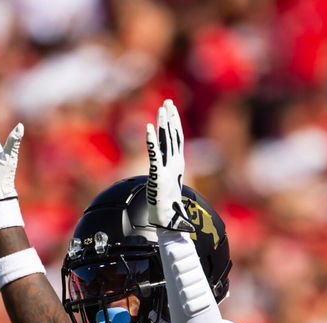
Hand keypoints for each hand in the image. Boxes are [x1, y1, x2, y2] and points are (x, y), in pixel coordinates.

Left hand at [145, 99, 195, 232]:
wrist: (167, 217)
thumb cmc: (167, 204)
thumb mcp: (168, 185)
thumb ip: (168, 176)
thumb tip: (164, 173)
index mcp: (178, 163)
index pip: (177, 138)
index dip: (174, 122)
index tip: (170, 109)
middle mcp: (175, 162)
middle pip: (173, 135)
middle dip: (171, 117)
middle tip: (168, 101)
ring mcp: (167, 167)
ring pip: (166, 140)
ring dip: (164, 124)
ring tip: (161, 108)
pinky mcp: (158, 173)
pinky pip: (154, 153)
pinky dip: (151, 141)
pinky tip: (147, 129)